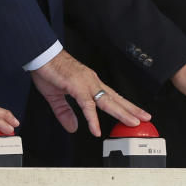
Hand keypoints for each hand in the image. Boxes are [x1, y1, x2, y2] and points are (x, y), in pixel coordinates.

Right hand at [30, 49, 148, 136]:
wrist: (40, 55)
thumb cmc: (49, 70)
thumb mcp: (56, 96)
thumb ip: (65, 113)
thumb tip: (74, 127)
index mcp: (89, 83)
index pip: (111, 96)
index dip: (123, 106)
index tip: (133, 115)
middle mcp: (91, 81)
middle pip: (115, 98)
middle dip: (131, 109)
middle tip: (145, 117)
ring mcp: (86, 83)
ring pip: (107, 101)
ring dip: (121, 112)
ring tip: (133, 122)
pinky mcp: (76, 86)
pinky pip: (87, 105)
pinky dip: (92, 118)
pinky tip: (96, 129)